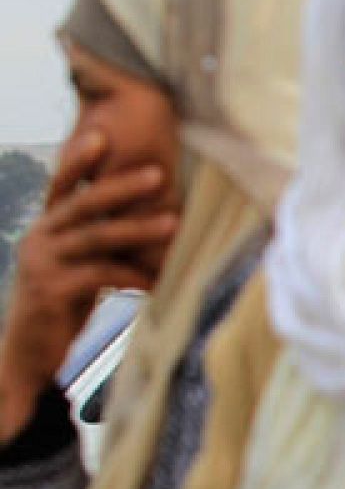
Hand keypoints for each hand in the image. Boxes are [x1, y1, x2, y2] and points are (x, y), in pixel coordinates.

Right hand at [0, 130, 175, 440]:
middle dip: (121, 187)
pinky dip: (133, 276)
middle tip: (158, 174)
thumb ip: (99, 245)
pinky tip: (159, 281)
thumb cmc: (62, 306)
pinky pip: (100, 276)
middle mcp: (39, 238)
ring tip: (173, 223)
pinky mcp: (52, 290)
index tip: (100, 134)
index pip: (61, 186)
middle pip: (83, 204)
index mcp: (46, 228)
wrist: (28, 354)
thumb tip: (149, 223)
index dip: (79, 160)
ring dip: (138, 230)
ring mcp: (42, 263)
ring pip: (96, 238)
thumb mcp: (78, 267)